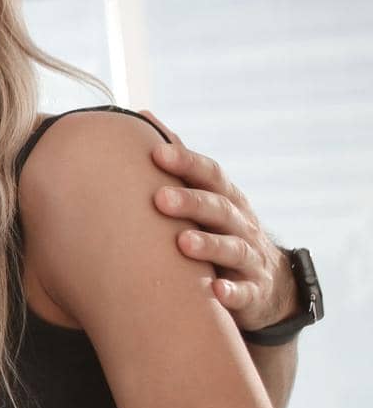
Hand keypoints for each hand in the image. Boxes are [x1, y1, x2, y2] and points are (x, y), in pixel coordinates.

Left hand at [145, 113, 294, 330]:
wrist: (267, 284)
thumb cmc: (219, 231)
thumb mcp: (205, 196)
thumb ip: (176, 162)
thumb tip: (140, 115)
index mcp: (225, 199)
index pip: (210, 175)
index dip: (186, 163)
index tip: (157, 153)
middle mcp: (240, 224)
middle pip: (219, 209)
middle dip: (191, 202)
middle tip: (159, 198)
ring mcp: (249, 259)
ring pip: (233, 248)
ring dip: (209, 245)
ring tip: (182, 243)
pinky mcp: (253, 292)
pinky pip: (245, 293)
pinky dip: (233, 292)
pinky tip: (216, 291)